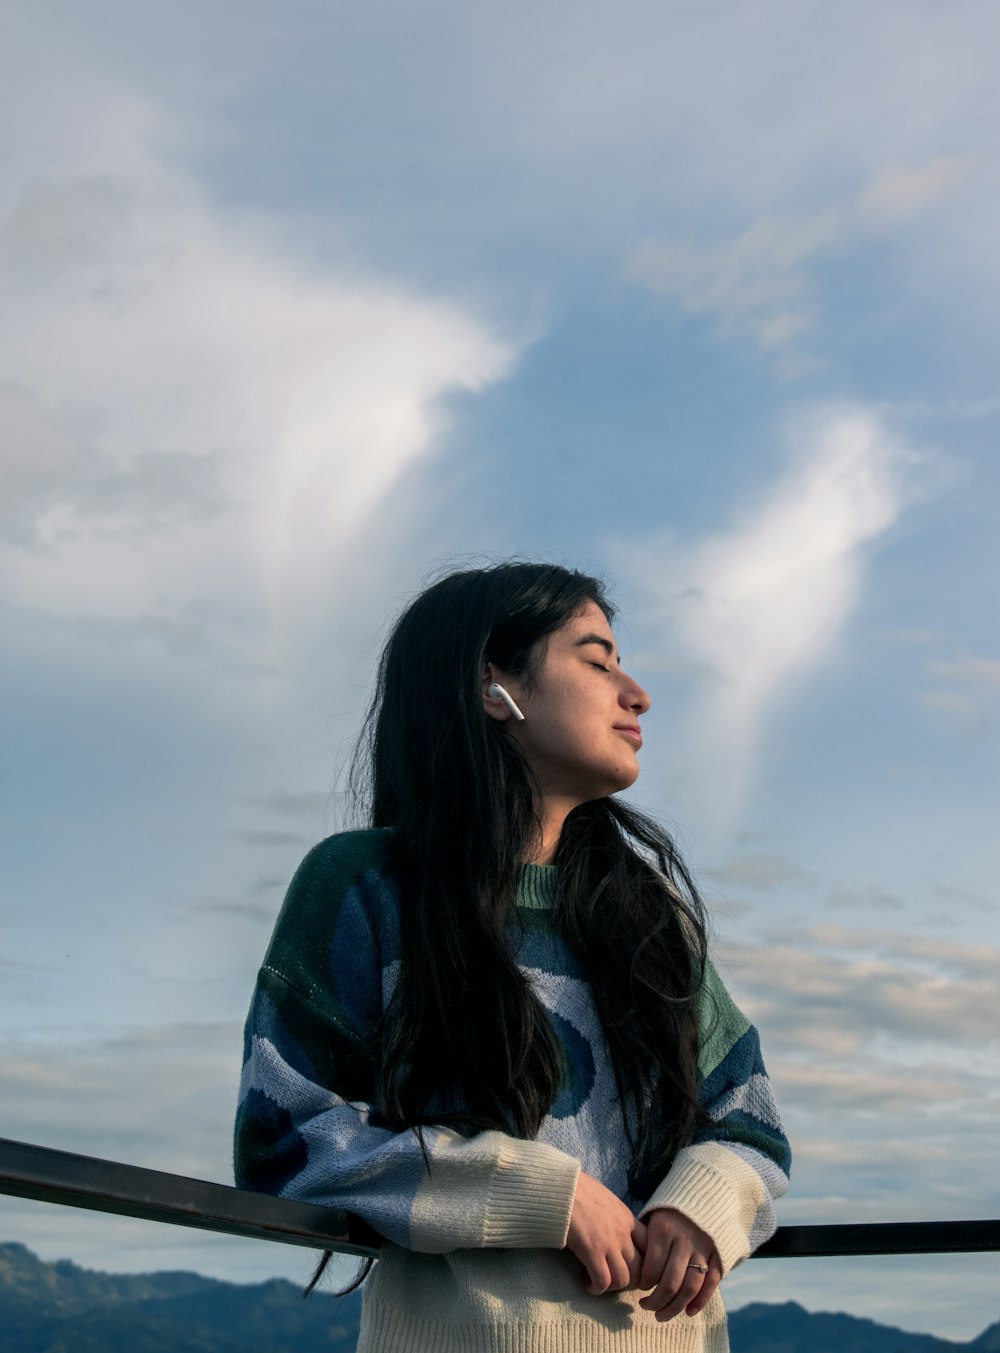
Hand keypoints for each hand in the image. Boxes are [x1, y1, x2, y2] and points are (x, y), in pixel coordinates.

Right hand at [566, 1170, 646, 1294]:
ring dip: (612, 1287)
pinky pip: (603, 1281)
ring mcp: (608, 1243)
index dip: (644, 1262)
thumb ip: (615, 1217)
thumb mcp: (606, 1200)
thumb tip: (614, 1231)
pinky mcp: (591, 1251)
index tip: (630, 1267)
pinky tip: (587, 1283)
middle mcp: (622, 1232)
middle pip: (640, 1269)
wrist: (561, 1187)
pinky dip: (596, 1288)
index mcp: (627, 1218)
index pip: (650, 1247)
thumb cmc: (579, 1190)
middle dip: (628, 1280)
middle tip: (613, 1279)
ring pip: (623, 1280)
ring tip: (599, 1282)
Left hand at [637, 1207, 720, 1320]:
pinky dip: (700, 1301)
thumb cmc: (670, 1214)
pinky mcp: (718, 1254)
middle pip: (670, 1282)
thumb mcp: (653, 1219)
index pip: (652, 1268)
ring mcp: (703, 1248)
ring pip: (690, 1287)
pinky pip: (711, 1283)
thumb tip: (634, 1275)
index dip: (643, 1284)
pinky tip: (688, 1312)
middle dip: (656, 1302)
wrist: (703, 1194)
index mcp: (664, 1229)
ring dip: (675, 1307)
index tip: (639, 1287)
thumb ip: (646, 1244)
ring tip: (662, 1315)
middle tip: (647, 1307)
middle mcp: (684, 1240)